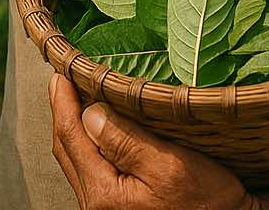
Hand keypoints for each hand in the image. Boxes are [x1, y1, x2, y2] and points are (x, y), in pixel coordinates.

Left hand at [49, 73, 260, 209]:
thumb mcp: (170, 166)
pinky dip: (89, 144)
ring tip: (76, 98)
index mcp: (104, 193)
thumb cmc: (209, 202)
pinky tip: (98, 129)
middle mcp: (97, 204)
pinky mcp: (120, 207)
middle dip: (63, 112)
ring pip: (78, 161)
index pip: (71, 137)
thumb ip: (125, 141)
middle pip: (68, 150)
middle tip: (62, 78)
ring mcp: (107, 208)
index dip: (63, 102)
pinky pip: (92, 170)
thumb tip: (89, 112)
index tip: (59, 72)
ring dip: (75, 128)